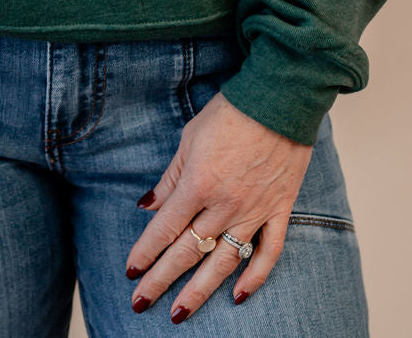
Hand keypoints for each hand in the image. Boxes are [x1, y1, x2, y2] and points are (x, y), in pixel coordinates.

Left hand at [125, 91, 313, 319]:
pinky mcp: (280, 209)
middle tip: (141, 304)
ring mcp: (255, 210)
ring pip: (223, 261)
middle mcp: (225, 204)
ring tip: (179, 314)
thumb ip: (170, 177)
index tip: (131, 272)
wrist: (280, 98)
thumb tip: (148, 207)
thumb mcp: (190, 138)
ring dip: (199, 291)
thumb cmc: (231, 112)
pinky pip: (268, 252)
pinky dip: (254, 277)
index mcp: (199, 183)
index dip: (145, 252)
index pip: (165, 228)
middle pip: (187, 251)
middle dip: (161, 280)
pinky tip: (238, 296)